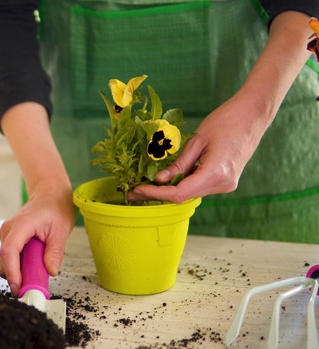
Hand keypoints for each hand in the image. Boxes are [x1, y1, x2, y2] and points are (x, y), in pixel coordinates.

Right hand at [0, 181, 74, 296]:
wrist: (48, 193)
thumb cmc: (56, 206)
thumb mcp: (61, 230)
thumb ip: (55, 252)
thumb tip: (51, 271)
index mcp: (21, 225)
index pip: (9, 251)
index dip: (12, 272)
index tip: (19, 287)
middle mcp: (8, 229)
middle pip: (4, 261)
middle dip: (16, 277)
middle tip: (34, 286)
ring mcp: (6, 234)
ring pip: (5, 261)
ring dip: (19, 271)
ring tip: (37, 272)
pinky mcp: (8, 238)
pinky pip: (10, 257)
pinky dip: (19, 265)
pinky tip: (33, 263)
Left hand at [130, 10, 313, 202]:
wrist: (253, 114)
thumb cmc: (226, 120)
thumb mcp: (197, 141)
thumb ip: (179, 164)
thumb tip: (160, 180)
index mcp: (215, 173)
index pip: (179, 193)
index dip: (156, 194)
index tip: (137, 190)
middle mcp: (223, 184)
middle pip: (184, 196)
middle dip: (159, 193)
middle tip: (134, 190)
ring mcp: (227, 184)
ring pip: (191, 192)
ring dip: (170, 189)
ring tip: (145, 185)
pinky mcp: (226, 180)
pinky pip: (199, 186)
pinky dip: (183, 183)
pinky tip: (166, 179)